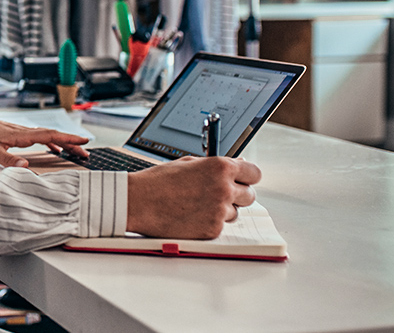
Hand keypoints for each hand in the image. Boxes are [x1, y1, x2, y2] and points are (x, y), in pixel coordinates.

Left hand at [0, 109, 89, 167]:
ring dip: (63, 143)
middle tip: (86, 152)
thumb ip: (7, 159)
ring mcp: (21, 131)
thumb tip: (26, 166)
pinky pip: (39, 137)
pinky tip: (55, 150)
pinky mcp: (16, 134)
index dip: (66, 139)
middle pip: (52, 135)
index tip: (83, 142)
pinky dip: (51, 143)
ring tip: (76, 152)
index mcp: (20, 135)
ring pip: (47, 136)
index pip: (48, 136)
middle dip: (71, 143)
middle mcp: (23, 131)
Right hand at [126, 156, 260, 238]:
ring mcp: (219, 211)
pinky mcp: (212, 229)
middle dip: (237, 195)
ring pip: (234, 212)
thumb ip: (216, 166)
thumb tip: (238, 166)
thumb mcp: (188, 163)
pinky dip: (208, 223)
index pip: (254, 173)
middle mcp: (224, 188)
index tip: (243, 180)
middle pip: (250, 195)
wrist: (138, 202)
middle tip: (218, 195)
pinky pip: (220, 226)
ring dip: (221, 210)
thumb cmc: (158, 181)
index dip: (248, 177)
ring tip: (195, 205)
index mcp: (220, 167)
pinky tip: (190, 215)